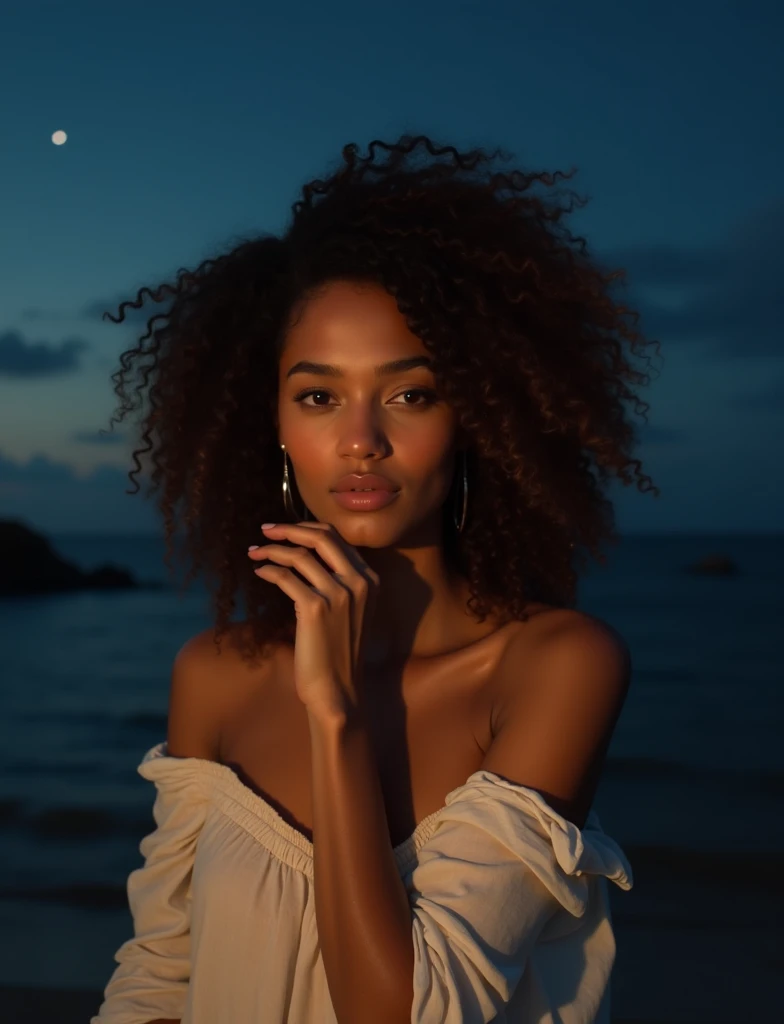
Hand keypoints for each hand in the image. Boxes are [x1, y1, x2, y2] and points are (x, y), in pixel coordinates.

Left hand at [248, 521, 379, 717]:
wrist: (338, 691)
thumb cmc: (338, 654)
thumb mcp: (350, 611)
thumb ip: (338, 582)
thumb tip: (306, 555)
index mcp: (370, 580)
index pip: (337, 538)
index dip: (307, 529)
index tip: (285, 529)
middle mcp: (358, 582)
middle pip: (321, 537)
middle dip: (289, 528)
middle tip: (265, 530)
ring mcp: (338, 594)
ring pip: (299, 555)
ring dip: (271, 549)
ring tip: (254, 551)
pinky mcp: (315, 608)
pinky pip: (285, 576)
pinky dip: (268, 570)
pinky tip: (259, 572)